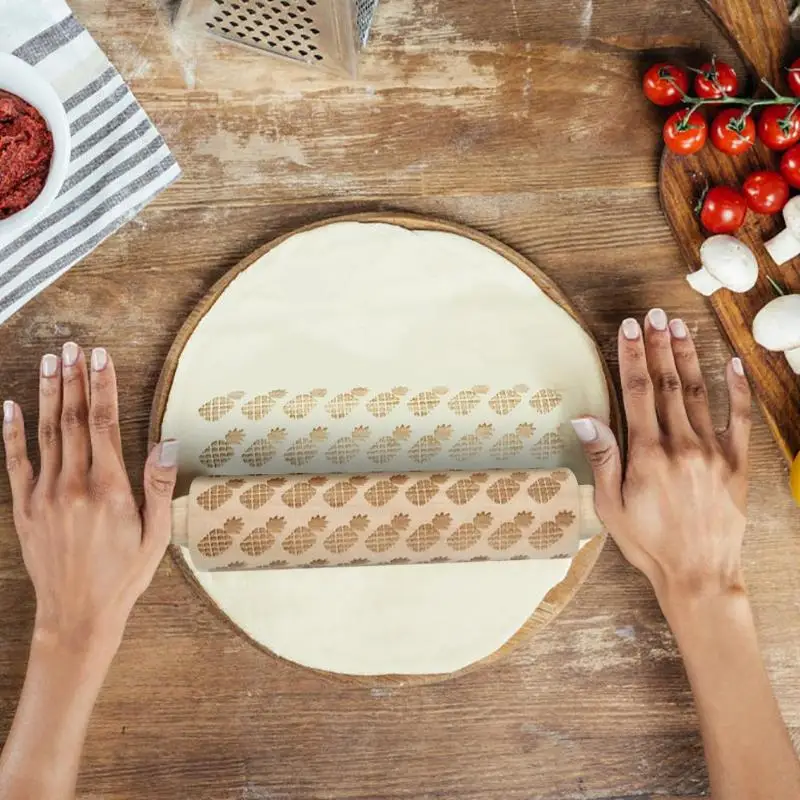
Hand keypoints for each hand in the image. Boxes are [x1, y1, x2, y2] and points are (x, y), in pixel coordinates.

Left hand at [2, 343, 178, 664]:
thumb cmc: (123, 575)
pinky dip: (13, 432)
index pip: (104, 424)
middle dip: (74, 380)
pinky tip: (11, 406)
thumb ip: (158, 487)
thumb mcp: (156, 535)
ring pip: (46, 433)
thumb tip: (165, 443)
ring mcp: (45, 496)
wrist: (78, 614)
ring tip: (51, 362)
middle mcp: (73, 486)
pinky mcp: (25, 509)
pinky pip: (16, 462)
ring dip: (50, 395)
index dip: (102, 387)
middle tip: (72, 347)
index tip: (100, 358)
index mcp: (109, 490)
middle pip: (73, 420)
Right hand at [571, 309, 750, 614]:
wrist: (699, 575)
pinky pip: (739, 418)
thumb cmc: (648, 544)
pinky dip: (736, 388)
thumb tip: (585, 419)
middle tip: (653, 315)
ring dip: (688, 356)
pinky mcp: (736, 463)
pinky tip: (731, 363)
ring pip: (699, 393)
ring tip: (679, 326)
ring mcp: (712, 452)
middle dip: (658, 345)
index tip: (628, 329)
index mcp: (647, 455)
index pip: (638, 392)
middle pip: (668, 384)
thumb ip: (603, 458)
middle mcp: (681, 445)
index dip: (632, 357)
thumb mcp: (610, 507)